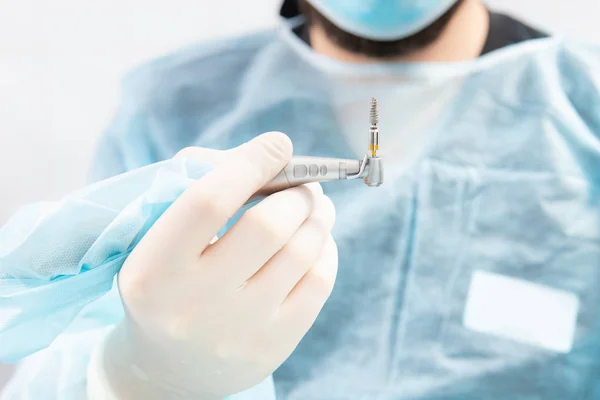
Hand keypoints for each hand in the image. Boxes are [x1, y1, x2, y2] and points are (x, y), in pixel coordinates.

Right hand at [102, 132, 337, 398]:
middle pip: (267, 227)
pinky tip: (317, 239)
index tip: (278, 145)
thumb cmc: (167, 282)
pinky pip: (319, 281)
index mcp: (154, 269)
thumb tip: (273, 153)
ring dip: (318, 215)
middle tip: (304, 184)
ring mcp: (239, 330)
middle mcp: (195, 304)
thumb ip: (203, 184)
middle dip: (297, 193)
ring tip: (316, 205)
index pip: (209, 200)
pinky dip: (325, 248)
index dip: (251, 163)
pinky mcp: (273, 345)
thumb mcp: (158, 237)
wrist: (168, 367)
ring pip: (301, 251)